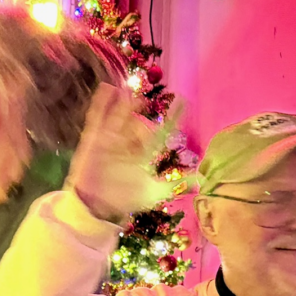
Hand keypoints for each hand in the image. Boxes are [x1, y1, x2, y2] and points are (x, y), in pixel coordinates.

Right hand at [65, 83, 175, 223]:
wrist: (95, 206)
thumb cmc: (122, 200)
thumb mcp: (153, 192)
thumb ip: (175, 184)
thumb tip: (202, 182)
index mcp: (143, 155)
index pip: (161, 134)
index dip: (172, 119)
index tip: (183, 103)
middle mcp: (128, 145)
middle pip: (138, 125)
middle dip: (142, 120)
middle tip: (144, 114)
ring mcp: (110, 141)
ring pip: (120, 118)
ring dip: (125, 105)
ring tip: (130, 91)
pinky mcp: (94, 140)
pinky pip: (98, 119)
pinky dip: (101, 104)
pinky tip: (107, 89)